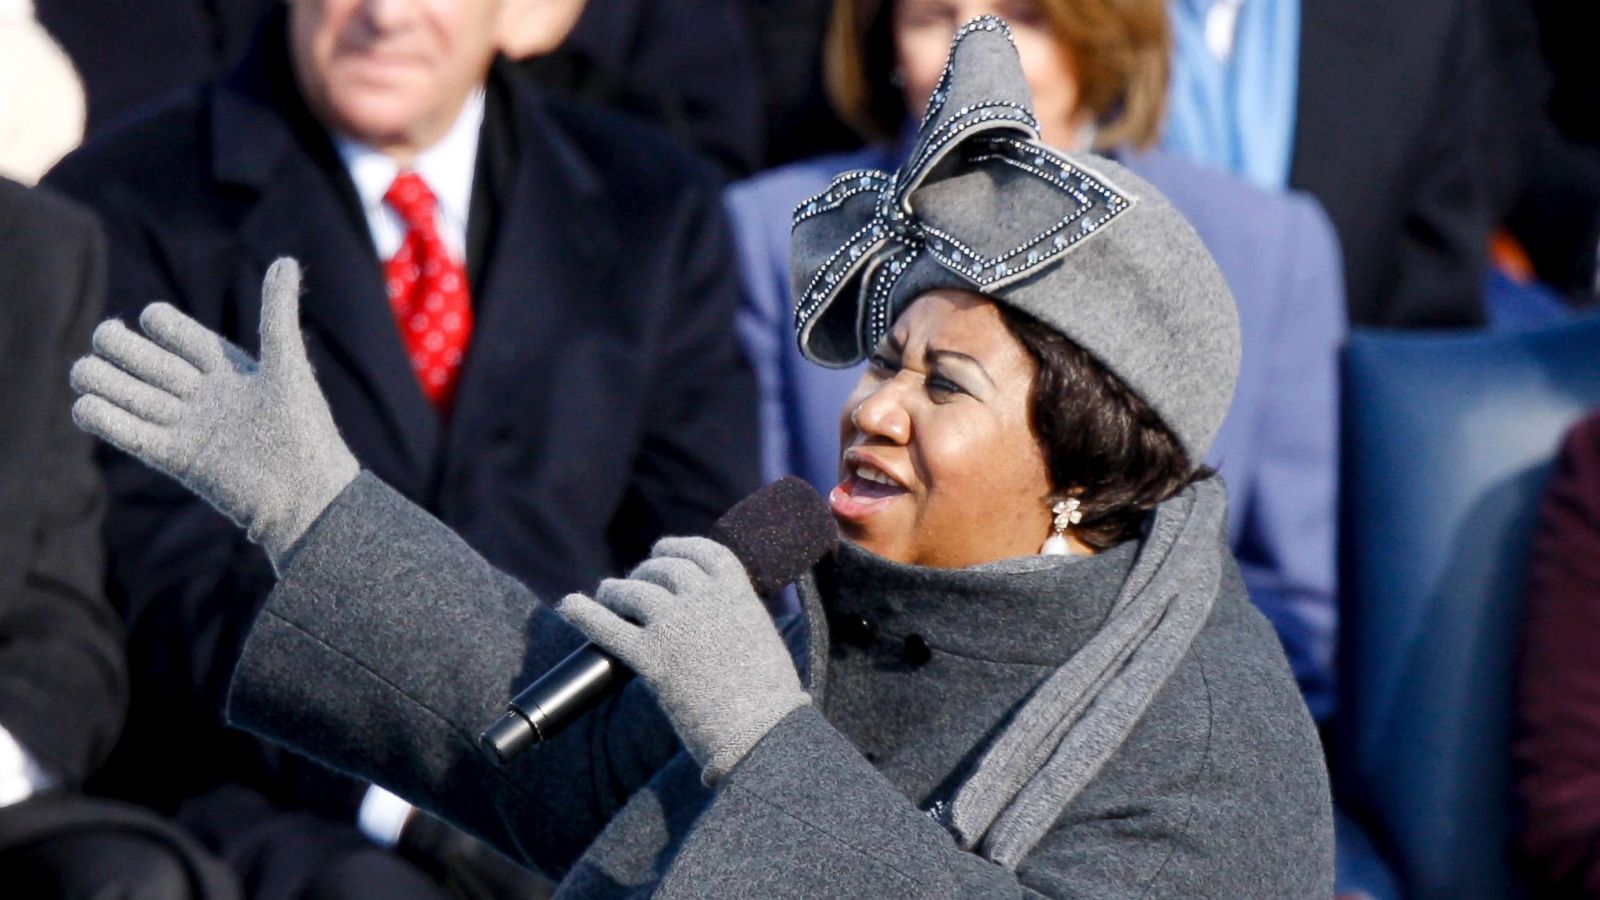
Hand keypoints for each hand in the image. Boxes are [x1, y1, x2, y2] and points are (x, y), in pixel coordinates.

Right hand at [69, 258, 357, 569]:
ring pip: (126, 391)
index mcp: (223, 363)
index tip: (189, 348)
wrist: (307, 497)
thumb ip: (277, 314)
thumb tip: (285, 260)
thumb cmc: (305, 429)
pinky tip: (84, 405)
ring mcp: (184, 423)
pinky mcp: (175, 458)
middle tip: (140, 363)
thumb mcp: (288, 366)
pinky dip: (102, 418)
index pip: (168, 327)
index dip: (162, 326)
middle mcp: (198, 390)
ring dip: (102, 379)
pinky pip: (128, 433)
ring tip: (86, 374)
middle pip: (139, 356)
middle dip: (126, 351)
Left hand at [557, 537, 809, 783]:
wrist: (763, 731)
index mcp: (738, 594)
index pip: (706, 553)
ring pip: (634, 592)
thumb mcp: (762, 642)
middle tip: (636, 581)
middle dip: (647, 570)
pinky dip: (584, 613)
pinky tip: (568, 604)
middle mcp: (705, 601)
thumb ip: (738, 624)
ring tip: (607, 592)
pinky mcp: (651, 657)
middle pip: (665, 569)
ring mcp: (675, 626)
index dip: (680, 546)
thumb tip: (719, 630)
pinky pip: (607, 627)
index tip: (664, 548)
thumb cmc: (770, 700)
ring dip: (617, 590)